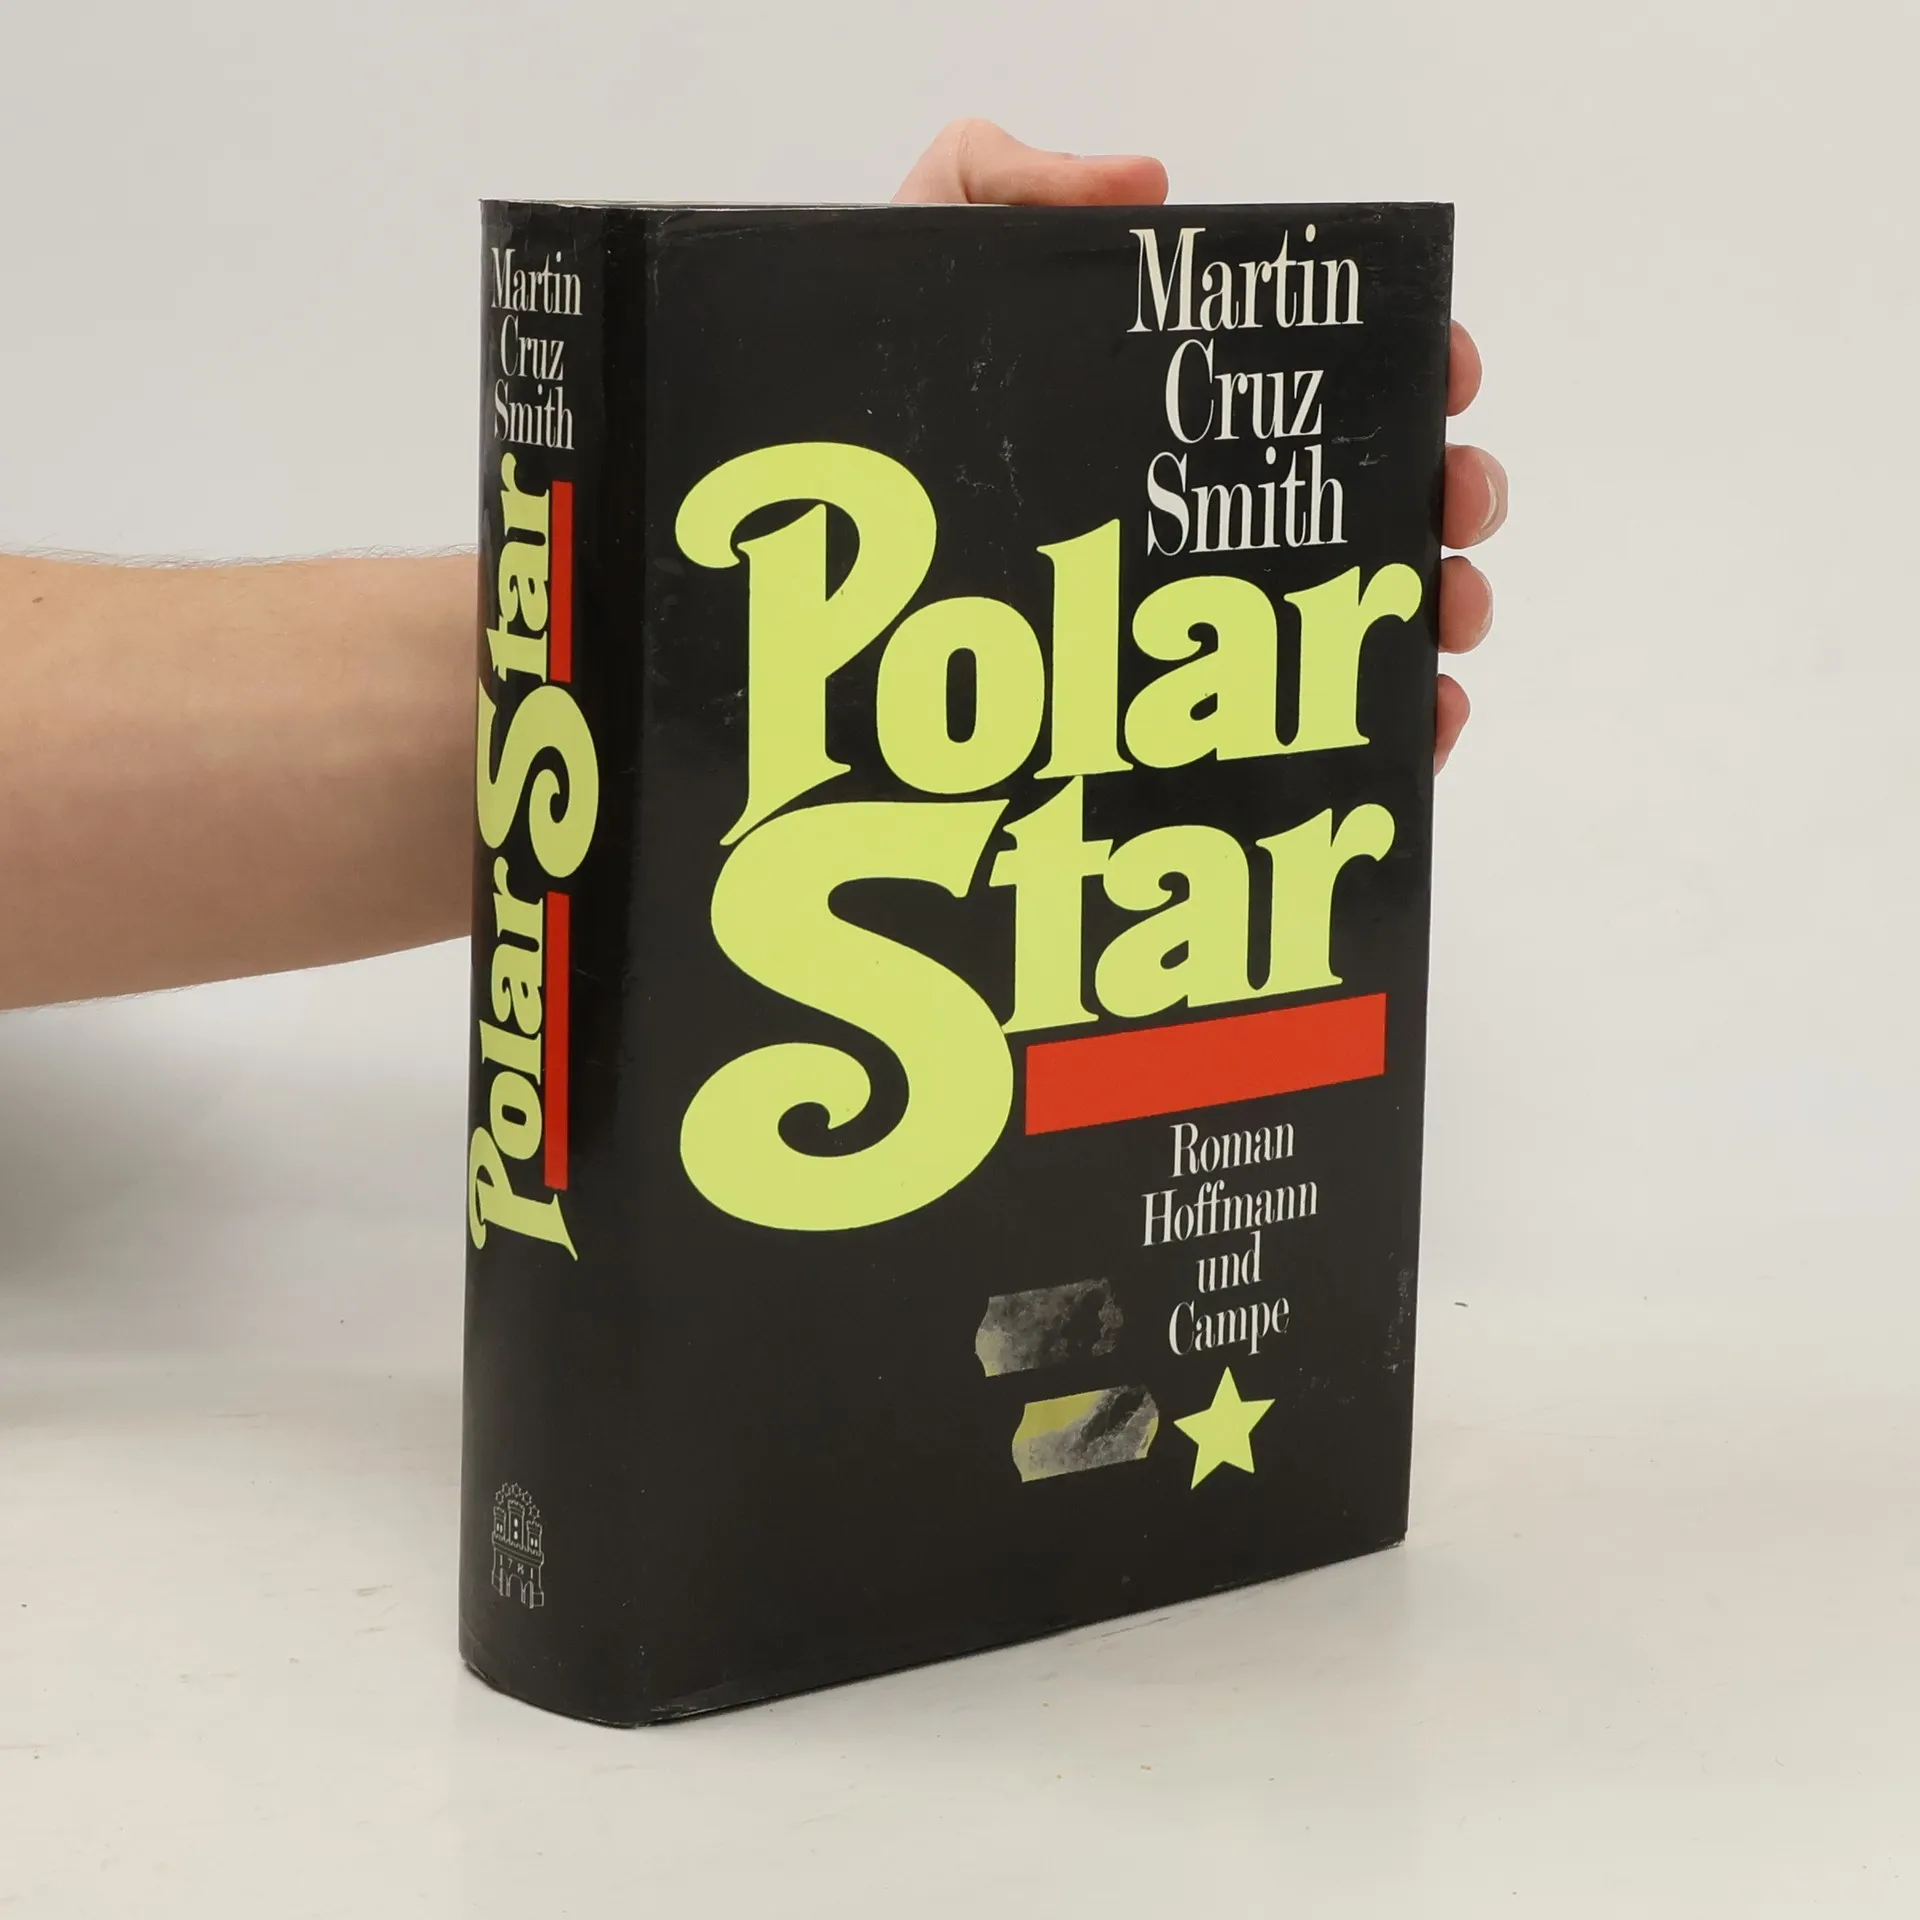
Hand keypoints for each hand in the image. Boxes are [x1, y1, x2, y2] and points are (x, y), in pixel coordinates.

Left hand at [895, 120, 1505, 772]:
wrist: (791, 528)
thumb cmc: (870, 398)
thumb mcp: (928, 251)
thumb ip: (1018, 184)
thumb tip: (1148, 186)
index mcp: (1179, 398)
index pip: (1326, 372)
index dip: (1408, 363)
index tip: (1441, 373)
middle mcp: (1209, 503)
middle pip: (1374, 495)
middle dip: (1446, 496)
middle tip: (1450, 507)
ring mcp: (1201, 613)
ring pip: (1363, 617)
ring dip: (1433, 615)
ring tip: (1443, 624)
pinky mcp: (1181, 713)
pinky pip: (1308, 732)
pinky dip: (1387, 734)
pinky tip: (1416, 735)